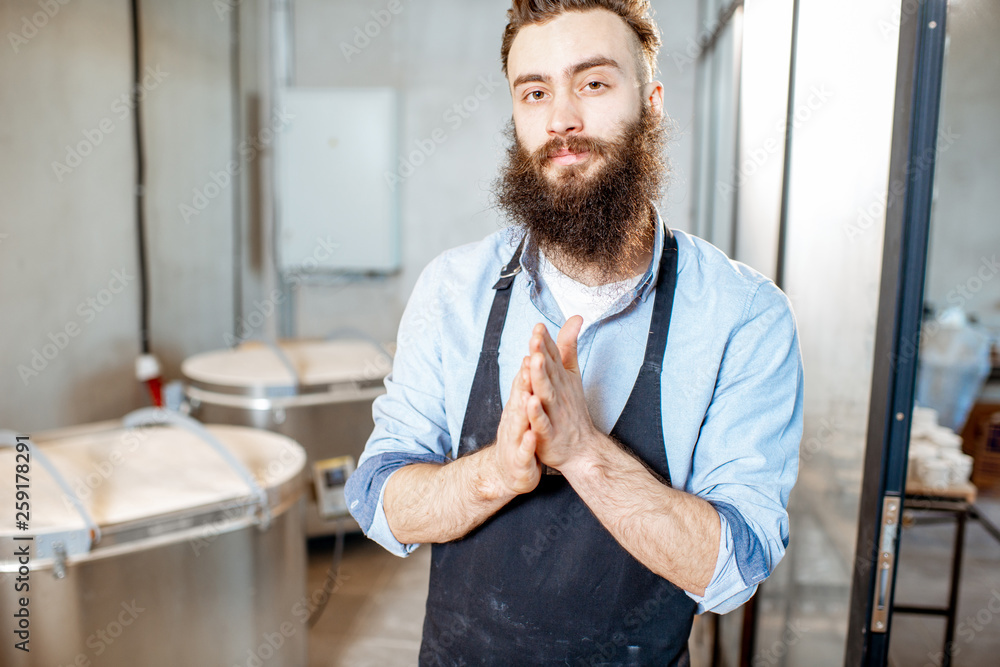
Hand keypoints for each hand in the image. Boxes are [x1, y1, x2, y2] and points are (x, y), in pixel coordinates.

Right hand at [492, 357, 541, 495]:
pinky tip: (531, 435)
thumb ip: (527, 384)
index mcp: (517, 407)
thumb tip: (530, 356)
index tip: (535, 344)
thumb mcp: (523, 408)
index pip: (522, 382)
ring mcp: (515, 440)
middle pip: (518, 397)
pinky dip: (527, 442)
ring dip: (523, 409)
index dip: (528, 364)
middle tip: (530, 360)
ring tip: (529, 395)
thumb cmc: (519, 436)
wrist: (507, 472)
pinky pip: (524, 450)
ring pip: (518, 422)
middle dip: (524, 380)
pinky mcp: (520, 460)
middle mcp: (514, 420)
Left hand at [525, 316, 597, 469]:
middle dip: (542, 354)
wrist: (581, 448)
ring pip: (545, 392)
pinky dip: (536, 412)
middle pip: (549, 370)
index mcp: (560, 378)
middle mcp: (558, 392)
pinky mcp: (549, 433)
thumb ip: (568, 346)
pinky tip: (530, 401)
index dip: (545, 341)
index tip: (539, 326)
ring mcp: (554, 412)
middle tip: (536, 338)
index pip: (552, 356)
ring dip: (540, 377)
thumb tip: (575, 318)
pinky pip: (542, 421)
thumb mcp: (571, 374)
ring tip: (534, 360)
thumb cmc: (571, 408)